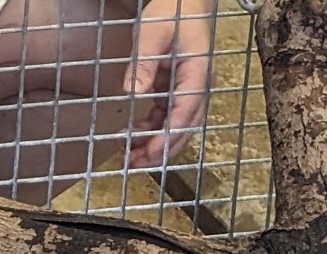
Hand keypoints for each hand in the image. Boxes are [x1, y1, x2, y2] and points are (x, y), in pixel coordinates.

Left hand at [124, 0, 214, 168]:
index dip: (169, 136)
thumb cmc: (170, 14)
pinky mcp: (176, 92)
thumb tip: (133, 92)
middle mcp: (197, 87)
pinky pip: (165, 119)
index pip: (186, 112)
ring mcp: (188, 91)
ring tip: (129, 159)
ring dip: (154, 146)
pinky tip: (131, 138)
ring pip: (175, 128)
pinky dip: (149, 131)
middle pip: (184, 128)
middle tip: (135, 165)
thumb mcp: (152, 34)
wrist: (180, 4)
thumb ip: (144, 62)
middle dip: (161, 150)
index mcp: (197, 73)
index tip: (151, 152)